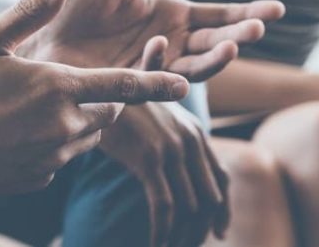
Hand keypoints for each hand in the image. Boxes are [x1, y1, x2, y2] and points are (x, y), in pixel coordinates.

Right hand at [0, 0, 190, 227]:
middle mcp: (62, 127)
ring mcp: (50, 158)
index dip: (156, 82)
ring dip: (80, 119)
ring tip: (40, 104)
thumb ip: (31, 10)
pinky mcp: (36, 179)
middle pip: (108, 112)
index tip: (184, 85)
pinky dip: (56, 141)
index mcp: (56, 88)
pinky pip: (62, 157)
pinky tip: (19, 131)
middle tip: (77, 83)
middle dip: (106, 98)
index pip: (123, 85)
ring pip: (86, 135)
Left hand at [23, 0, 284, 81]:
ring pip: (197, 67)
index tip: (278, 9)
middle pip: (216, 42)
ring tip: (233, 44)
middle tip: (258, 27)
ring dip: (217, 58)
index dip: (247, 12)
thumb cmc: (76, 0)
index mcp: (172, 14)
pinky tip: (159, 43)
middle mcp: (170, 42)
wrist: (42, 31)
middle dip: (240, 35)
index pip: (220, 16)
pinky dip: (161, 63)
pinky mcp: (134, 83)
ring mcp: (154, 65)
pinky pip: (156, 77)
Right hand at [99, 37, 229, 246]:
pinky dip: (161, 232)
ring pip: (188, 207)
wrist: (96, 87)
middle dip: (200, 230)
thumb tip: (177, 174)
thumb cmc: (120, 105)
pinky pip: (163, 207)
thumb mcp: (154, 118)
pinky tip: (154, 245)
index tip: (217, 232)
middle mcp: (190, 140)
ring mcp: (171, 149)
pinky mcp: (149, 159)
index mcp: (195, 131)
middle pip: (209, 199)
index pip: (221, 179)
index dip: (222, 211)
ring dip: (180, 236)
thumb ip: (172, 140)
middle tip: (187, 246)